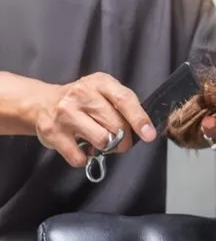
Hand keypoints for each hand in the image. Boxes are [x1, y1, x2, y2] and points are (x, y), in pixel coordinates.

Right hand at [33, 72, 156, 166]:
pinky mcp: (53, 133)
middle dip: (125, 139)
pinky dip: (85, 158)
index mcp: (100, 82)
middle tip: (121, 140)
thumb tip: (144, 130)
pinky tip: (82, 148)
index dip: (139, 119)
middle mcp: (82, 95)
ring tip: (102, 142)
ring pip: (102, 140)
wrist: (42, 102)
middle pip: (116, 125)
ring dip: (107, 148)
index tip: (149, 134)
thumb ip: (124, 106)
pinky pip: (79, 156)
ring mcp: (66, 113)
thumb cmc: (83, 100)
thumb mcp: (104, 92)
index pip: (124, 100)